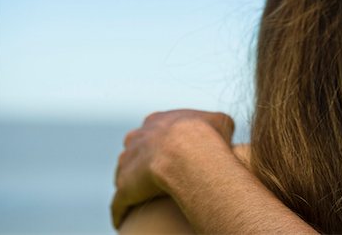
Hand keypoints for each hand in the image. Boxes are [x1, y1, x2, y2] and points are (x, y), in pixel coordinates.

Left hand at [111, 109, 234, 228]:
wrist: (189, 153)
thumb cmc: (207, 136)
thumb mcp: (220, 122)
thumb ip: (217, 124)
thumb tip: (222, 130)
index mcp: (158, 121)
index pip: (154, 130)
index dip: (161, 142)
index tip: (170, 153)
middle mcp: (138, 138)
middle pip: (135, 149)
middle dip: (141, 160)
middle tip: (154, 174)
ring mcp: (128, 161)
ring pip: (124, 173)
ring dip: (130, 184)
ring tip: (140, 197)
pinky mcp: (124, 187)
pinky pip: (119, 202)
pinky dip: (121, 210)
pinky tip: (124, 220)